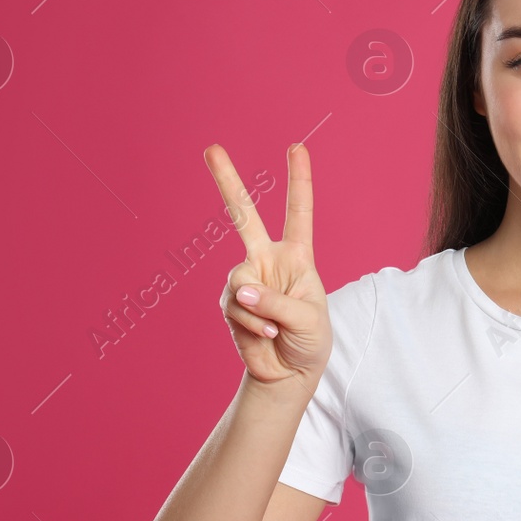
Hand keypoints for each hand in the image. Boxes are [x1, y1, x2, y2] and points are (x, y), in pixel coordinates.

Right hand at [205, 142, 330, 387]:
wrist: (288, 373)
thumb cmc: (309, 340)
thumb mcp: (308, 319)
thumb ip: (277, 302)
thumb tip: (241, 291)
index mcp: (296, 256)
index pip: (298, 212)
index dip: (298, 180)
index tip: (296, 147)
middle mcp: (267, 261)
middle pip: (243, 216)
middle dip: (227, 182)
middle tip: (211, 148)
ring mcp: (245, 280)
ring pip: (240, 281)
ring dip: (259, 311)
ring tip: (276, 329)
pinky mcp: (229, 304)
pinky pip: (235, 308)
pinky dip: (252, 325)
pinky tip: (265, 335)